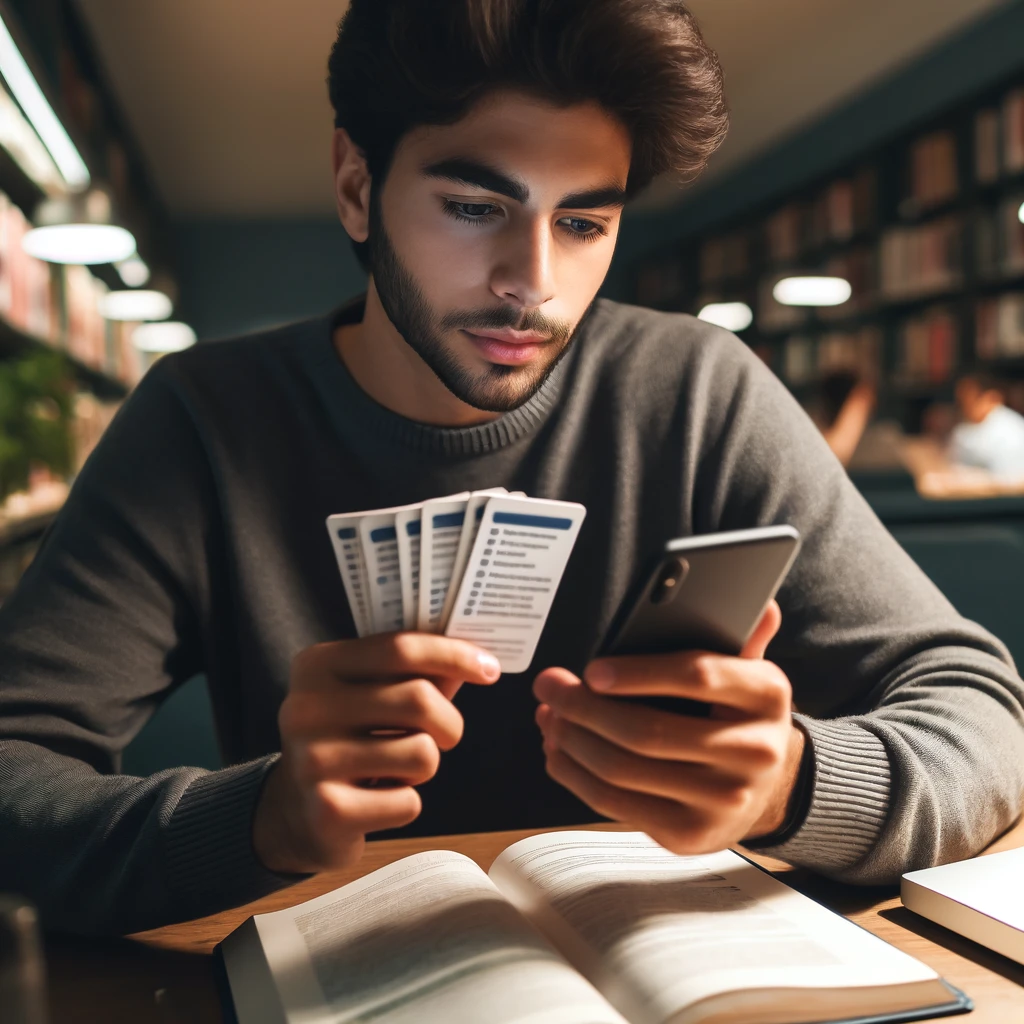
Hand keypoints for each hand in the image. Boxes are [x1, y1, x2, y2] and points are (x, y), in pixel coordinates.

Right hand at [253, 633, 501, 873]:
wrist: (295, 810)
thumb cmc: (351, 739)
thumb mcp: (375, 694)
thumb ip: (420, 672)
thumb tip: (476, 655)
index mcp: (318, 665)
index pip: (401, 648)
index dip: (454, 655)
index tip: (489, 669)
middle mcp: (307, 708)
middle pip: (419, 699)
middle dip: (448, 722)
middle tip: (442, 734)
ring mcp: (312, 760)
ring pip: (421, 753)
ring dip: (425, 765)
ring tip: (395, 768)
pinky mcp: (327, 811)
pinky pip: (408, 802)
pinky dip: (406, 803)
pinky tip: (377, 799)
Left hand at [533, 601, 804, 854]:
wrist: (769, 787)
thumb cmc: (739, 714)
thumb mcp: (748, 671)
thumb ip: (742, 636)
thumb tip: (760, 604)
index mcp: (767, 694)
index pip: (697, 676)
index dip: (638, 673)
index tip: (592, 670)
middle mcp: (754, 752)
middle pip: (647, 732)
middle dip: (583, 707)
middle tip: (550, 686)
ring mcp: (722, 800)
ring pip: (623, 770)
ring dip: (572, 740)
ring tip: (550, 714)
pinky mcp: (689, 833)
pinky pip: (615, 804)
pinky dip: (575, 775)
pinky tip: (559, 751)